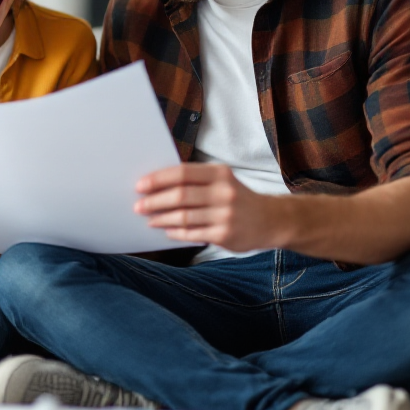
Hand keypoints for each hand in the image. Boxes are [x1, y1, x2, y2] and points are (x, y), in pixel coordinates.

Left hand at [134, 163, 288, 251]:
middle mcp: (224, 193)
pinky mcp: (225, 235)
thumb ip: (195, 181)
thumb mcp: (222, 181)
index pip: (182, 173)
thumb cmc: (237, 198)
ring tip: (149, 219)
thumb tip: (157, 186)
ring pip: (184, 217)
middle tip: (138, 206)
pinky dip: (176, 232)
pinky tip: (167, 231)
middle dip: (154, 201)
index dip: (158, 179)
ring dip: (161, 219)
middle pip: (180, 196)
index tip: (140, 185)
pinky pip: (192, 234)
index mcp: (220, 174)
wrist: (270, 220)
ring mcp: (225, 215)